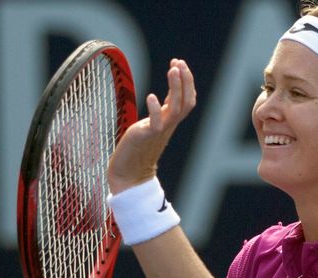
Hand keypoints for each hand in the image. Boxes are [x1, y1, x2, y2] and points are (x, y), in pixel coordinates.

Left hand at [108, 58, 196, 193]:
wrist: (129, 174)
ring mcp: (159, 131)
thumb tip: (162, 99)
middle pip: (187, 102)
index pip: (188, 100)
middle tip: (179, 63)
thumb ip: (160, 114)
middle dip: (185, 81)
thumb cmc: (137, 150)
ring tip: (172, 69)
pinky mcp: (146, 136)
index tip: (179, 62)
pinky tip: (151, 97)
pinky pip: (156, 123)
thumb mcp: (152, 126)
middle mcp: (168, 126)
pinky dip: (156, 109)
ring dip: (176, 88)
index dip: (186, 81)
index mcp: (171, 122)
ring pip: (176, 108)